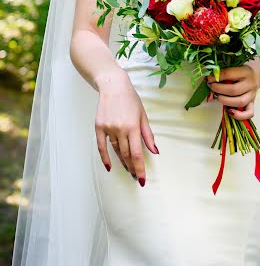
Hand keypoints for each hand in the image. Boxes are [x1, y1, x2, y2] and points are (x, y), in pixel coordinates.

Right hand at [95, 70, 157, 185]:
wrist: (113, 86)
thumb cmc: (130, 99)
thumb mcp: (143, 115)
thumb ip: (148, 135)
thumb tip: (154, 151)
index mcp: (133, 126)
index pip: (137, 153)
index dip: (140, 168)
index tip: (141, 179)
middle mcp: (120, 129)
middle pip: (126, 154)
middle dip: (132, 167)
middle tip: (135, 176)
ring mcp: (108, 128)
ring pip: (115, 151)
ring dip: (122, 162)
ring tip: (127, 169)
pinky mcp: (99, 127)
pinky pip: (101, 146)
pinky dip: (105, 158)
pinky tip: (109, 166)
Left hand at [206, 60, 259, 120]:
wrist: (257, 74)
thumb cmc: (240, 71)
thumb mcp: (232, 68)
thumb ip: (221, 75)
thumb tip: (207, 83)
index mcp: (245, 71)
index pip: (229, 74)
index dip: (216, 77)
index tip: (208, 79)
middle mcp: (250, 83)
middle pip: (233, 90)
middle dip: (219, 90)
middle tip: (211, 87)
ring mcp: (252, 95)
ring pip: (240, 101)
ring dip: (225, 101)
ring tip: (218, 97)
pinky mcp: (253, 103)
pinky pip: (249, 113)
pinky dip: (239, 115)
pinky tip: (229, 111)